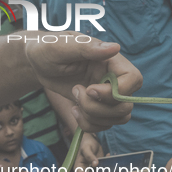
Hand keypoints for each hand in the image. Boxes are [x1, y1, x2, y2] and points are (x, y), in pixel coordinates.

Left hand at [26, 37, 142, 131]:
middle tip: (75, 93)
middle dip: (98, 108)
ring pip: (118, 118)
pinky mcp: (97, 106)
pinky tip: (74, 111)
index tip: (90, 90)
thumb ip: (86, 48)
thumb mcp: (60, 46)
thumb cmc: (47, 47)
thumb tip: (115, 47)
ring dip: (93, 118)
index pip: (133, 79)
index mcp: (110, 59)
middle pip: (125, 105)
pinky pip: (105, 125)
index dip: (115, 92)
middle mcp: (113, 77)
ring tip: (74, 104)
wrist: (38, 62)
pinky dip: (89, 125)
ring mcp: (106, 93)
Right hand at [74, 132, 105, 171]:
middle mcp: (85, 171)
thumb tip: (95, 164)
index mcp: (79, 168)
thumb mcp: (86, 148)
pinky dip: (109, 169)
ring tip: (111, 167)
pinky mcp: (99, 169)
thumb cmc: (86, 143)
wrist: (91, 140)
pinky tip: (108, 156)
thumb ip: (89, 156)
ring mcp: (92, 171)